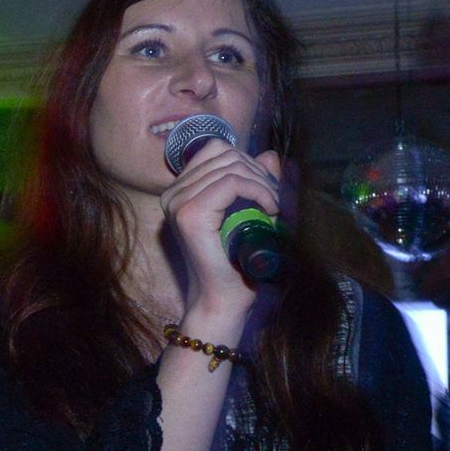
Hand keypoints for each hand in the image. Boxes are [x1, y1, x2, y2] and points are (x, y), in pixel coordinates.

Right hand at [161, 141, 280, 320]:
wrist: (224, 300)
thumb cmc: (237, 262)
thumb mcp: (251, 213)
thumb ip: (258, 181)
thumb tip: (269, 155)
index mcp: (179, 192)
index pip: (216, 150)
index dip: (248, 162)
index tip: (267, 190)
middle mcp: (173, 194)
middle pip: (225, 154)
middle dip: (259, 173)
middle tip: (277, 202)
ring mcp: (178, 203)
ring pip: (231, 166)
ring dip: (263, 183)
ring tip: (275, 208)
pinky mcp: (190, 215)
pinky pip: (231, 182)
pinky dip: (258, 191)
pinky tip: (270, 209)